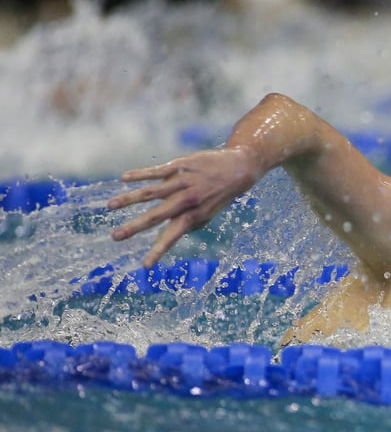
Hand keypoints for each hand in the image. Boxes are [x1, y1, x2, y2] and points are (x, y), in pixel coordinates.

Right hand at [108, 146, 262, 266]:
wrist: (239, 168)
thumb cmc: (220, 195)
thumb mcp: (209, 214)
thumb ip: (189, 224)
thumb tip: (169, 235)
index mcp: (194, 216)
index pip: (172, 237)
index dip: (159, 251)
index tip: (145, 266)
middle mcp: (187, 200)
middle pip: (157, 216)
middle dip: (135, 227)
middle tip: (115, 236)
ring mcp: (183, 182)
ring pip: (152, 192)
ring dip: (129, 199)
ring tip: (110, 206)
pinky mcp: (181, 165)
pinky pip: (158, 171)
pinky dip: (140, 174)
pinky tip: (124, 178)